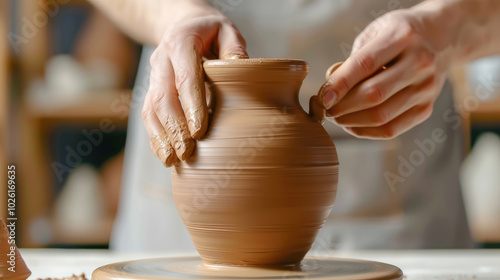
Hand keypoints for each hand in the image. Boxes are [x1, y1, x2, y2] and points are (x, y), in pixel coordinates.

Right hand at [141, 10, 247, 166]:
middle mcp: (161, 60)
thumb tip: (244, 70)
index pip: (185, 78)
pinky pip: (147, 115)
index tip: (199, 131)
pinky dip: (155, 137)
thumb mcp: (227, 30)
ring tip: (174, 160)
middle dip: (175, 128)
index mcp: (180, 42)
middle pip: (163, 97)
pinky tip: (165, 155)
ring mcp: (153, 76)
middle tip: (187, 152)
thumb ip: (234, 48)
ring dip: (161, 137)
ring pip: (150, 109)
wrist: (182, 26)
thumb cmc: (210, 32)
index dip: (191, 106)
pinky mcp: (151, 90)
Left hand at [319, 7, 451, 138]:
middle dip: (343, 107)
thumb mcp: (376, 32)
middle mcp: (420, 62)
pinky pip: (391, 129)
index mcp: (403, 37)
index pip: (365, 64)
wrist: (443, 37)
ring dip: (351, 121)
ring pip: (381, 116)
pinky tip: (352, 125)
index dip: (340, 84)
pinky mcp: (426, 108)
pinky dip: (366, 132)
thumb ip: (353, 60)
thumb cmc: (400, 34)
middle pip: (374, 95)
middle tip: (326, 109)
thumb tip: (330, 91)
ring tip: (336, 117)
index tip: (322, 98)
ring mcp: (426, 88)